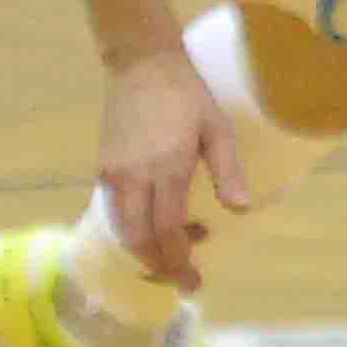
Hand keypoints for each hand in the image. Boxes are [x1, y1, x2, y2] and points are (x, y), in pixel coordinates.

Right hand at [96, 47, 246, 291]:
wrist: (143, 66)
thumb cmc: (188, 96)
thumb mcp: (218, 129)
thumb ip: (228, 171)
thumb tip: (243, 210)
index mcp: (166, 168)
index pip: (166, 230)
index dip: (179, 260)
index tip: (194, 281)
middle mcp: (132, 176)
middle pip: (139, 239)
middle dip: (160, 266)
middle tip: (184, 280)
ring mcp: (113, 173)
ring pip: (122, 230)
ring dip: (146, 250)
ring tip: (176, 253)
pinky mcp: (103, 168)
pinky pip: (115, 212)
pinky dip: (133, 231)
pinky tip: (157, 228)